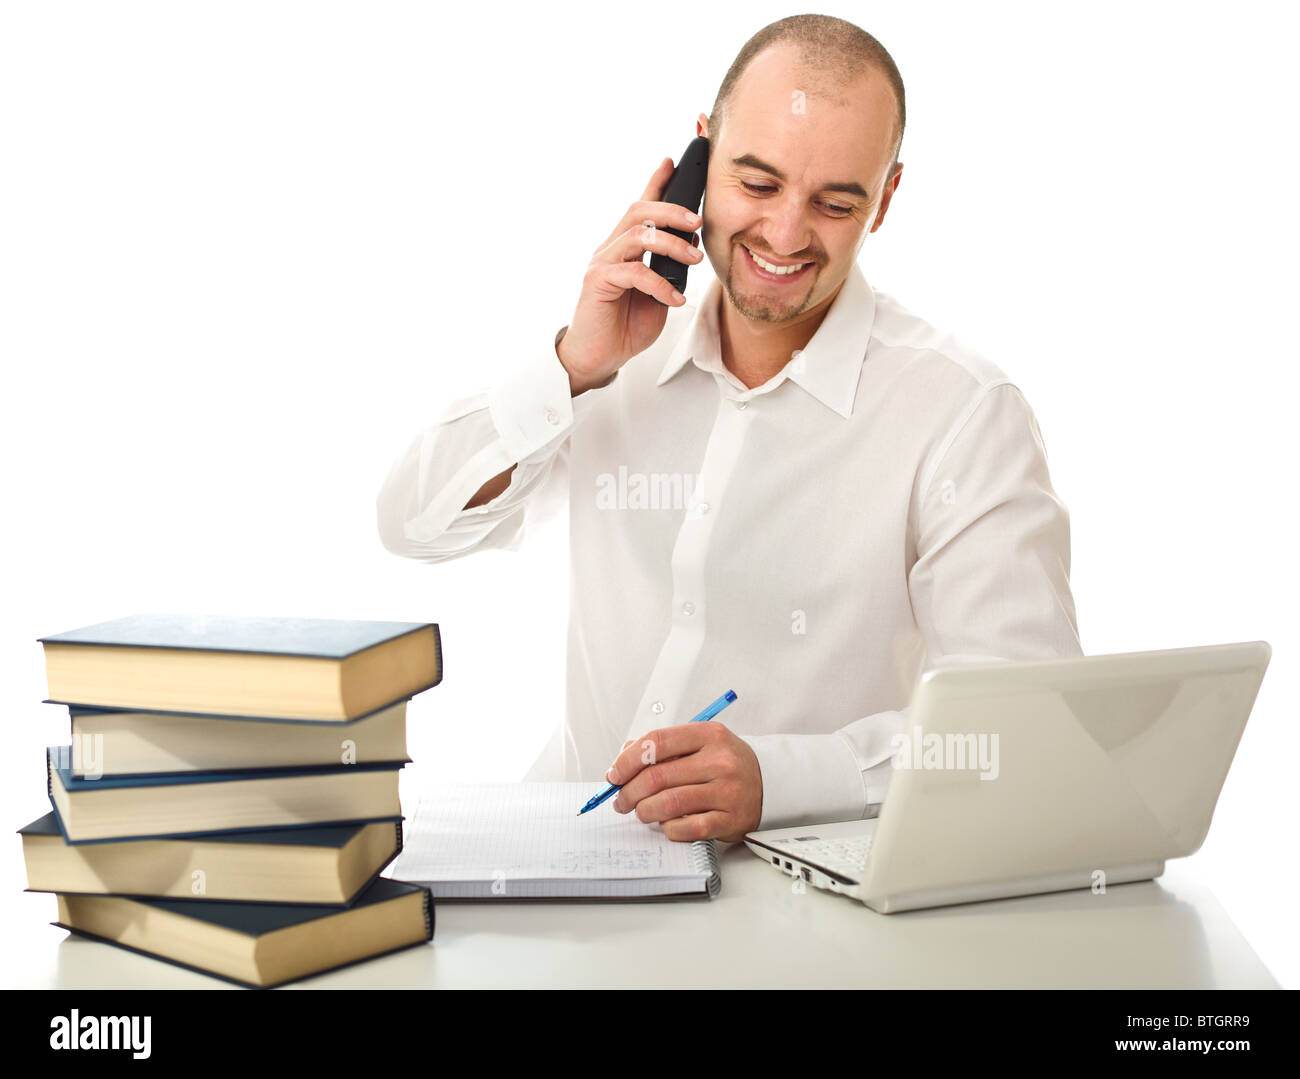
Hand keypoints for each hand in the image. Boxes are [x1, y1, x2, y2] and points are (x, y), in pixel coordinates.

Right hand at [557, 157, 704, 395]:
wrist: (598, 357)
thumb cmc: (625, 326)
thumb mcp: (657, 295)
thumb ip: (668, 272)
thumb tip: (688, 255)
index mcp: (625, 248)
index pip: (641, 206)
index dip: (657, 181)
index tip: (675, 161)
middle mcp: (611, 248)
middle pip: (639, 211)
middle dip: (672, 210)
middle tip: (698, 223)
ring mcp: (602, 263)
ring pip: (638, 235)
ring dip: (671, 244)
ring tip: (694, 260)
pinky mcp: (597, 282)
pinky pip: (633, 271)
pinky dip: (659, 284)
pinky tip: (674, 298)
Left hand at [606, 722, 762, 842]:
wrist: (769, 782)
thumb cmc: (724, 762)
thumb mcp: (699, 743)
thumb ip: (662, 747)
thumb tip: (622, 761)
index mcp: (709, 735)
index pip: (656, 742)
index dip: (627, 760)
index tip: (615, 774)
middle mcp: (720, 761)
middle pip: (657, 776)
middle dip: (629, 792)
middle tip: (621, 800)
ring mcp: (727, 791)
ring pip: (668, 804)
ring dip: (644, 811)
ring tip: (641, 812)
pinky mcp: (730, 820)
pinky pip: (686, 828)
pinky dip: (668, 829)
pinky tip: (666, 824)